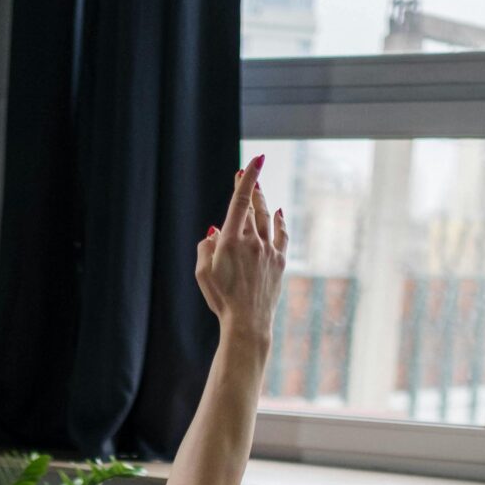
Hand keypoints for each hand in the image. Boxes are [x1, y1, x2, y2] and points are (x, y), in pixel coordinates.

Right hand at [196, 153, 286, 353]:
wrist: (247, 323)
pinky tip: (279, 212)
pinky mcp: (279, 262)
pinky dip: (280, 222)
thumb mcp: (202, 273)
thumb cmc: (221, 299)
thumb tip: (214, 232)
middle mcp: (252, 241)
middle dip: (251, 188)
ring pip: (267, 219)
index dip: (248, 179)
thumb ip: (205, 247)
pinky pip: (281, 235)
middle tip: (248, 173)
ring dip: (263, 202)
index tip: (254, 161)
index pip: (240, 202)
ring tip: (259, 191)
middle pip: (253, 207)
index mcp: (230, 241)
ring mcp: (268, 250)